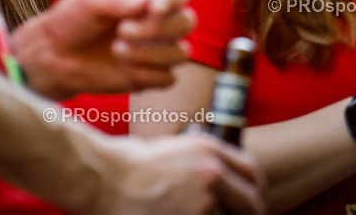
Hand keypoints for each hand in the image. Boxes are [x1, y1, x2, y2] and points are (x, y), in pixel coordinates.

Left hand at [12, 0, 195, 99]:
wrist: (54, 56)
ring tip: (117, 50)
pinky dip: (147, 74)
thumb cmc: (71, 20)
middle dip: (157, 29)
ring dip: (150, 54)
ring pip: (182, 53)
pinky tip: (123, 68)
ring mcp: (157, 49)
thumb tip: (150, 3)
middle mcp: (158, 20)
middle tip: (122, 30)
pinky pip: (169, 78)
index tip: (154, 8)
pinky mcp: (150, 75)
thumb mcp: (90, 1)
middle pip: (187, 22)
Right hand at [95, 134, 265, 214]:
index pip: (250, 169)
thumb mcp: (167, 150)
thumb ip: (194, 162)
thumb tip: (207, 181)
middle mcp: (212, 170)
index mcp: (206, 148)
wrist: (102, 177)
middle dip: (250, 211)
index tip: (248, 197)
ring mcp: (204, 199)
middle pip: (252, 199)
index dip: (253, 186)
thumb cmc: (125, 164)